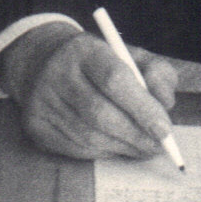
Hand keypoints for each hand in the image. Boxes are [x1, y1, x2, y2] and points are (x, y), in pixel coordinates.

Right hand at [0, 24, 178, 160]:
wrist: (42, 62)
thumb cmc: (99, 61)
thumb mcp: (130, 54)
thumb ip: (156, 72)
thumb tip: (165, 105)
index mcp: (84, 49)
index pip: (114, 79)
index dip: (142, 107)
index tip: (164, 129)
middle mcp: (57, 73)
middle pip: (99, 113)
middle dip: (135, 134)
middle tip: (160, 146)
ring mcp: (41, 101)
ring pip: (88, 135)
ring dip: (122, 147)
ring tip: (144, 149)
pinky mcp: (35, 125)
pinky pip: (74, 148)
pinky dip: (103, 152)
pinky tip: (118, 148)